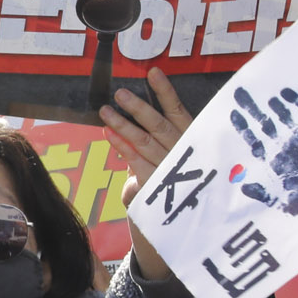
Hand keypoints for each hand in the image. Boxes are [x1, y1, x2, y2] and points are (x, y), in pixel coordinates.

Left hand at [103, 66, 189, 281]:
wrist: (180, 225)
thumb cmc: (174, 187)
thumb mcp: (169, 163)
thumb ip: (153, 146)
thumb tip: (128, 131)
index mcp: (192, 139)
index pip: (179, 111)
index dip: (166, 92)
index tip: (153, 72)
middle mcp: (184, 151)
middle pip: (158, 124)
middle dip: (137, 108)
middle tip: (119, 92)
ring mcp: (172, 167)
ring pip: (145, 141)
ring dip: (123, 125)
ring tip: (105, 110)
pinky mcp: (159, 183)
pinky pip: (138, 161)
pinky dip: (122, 147)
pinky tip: (108, 134)